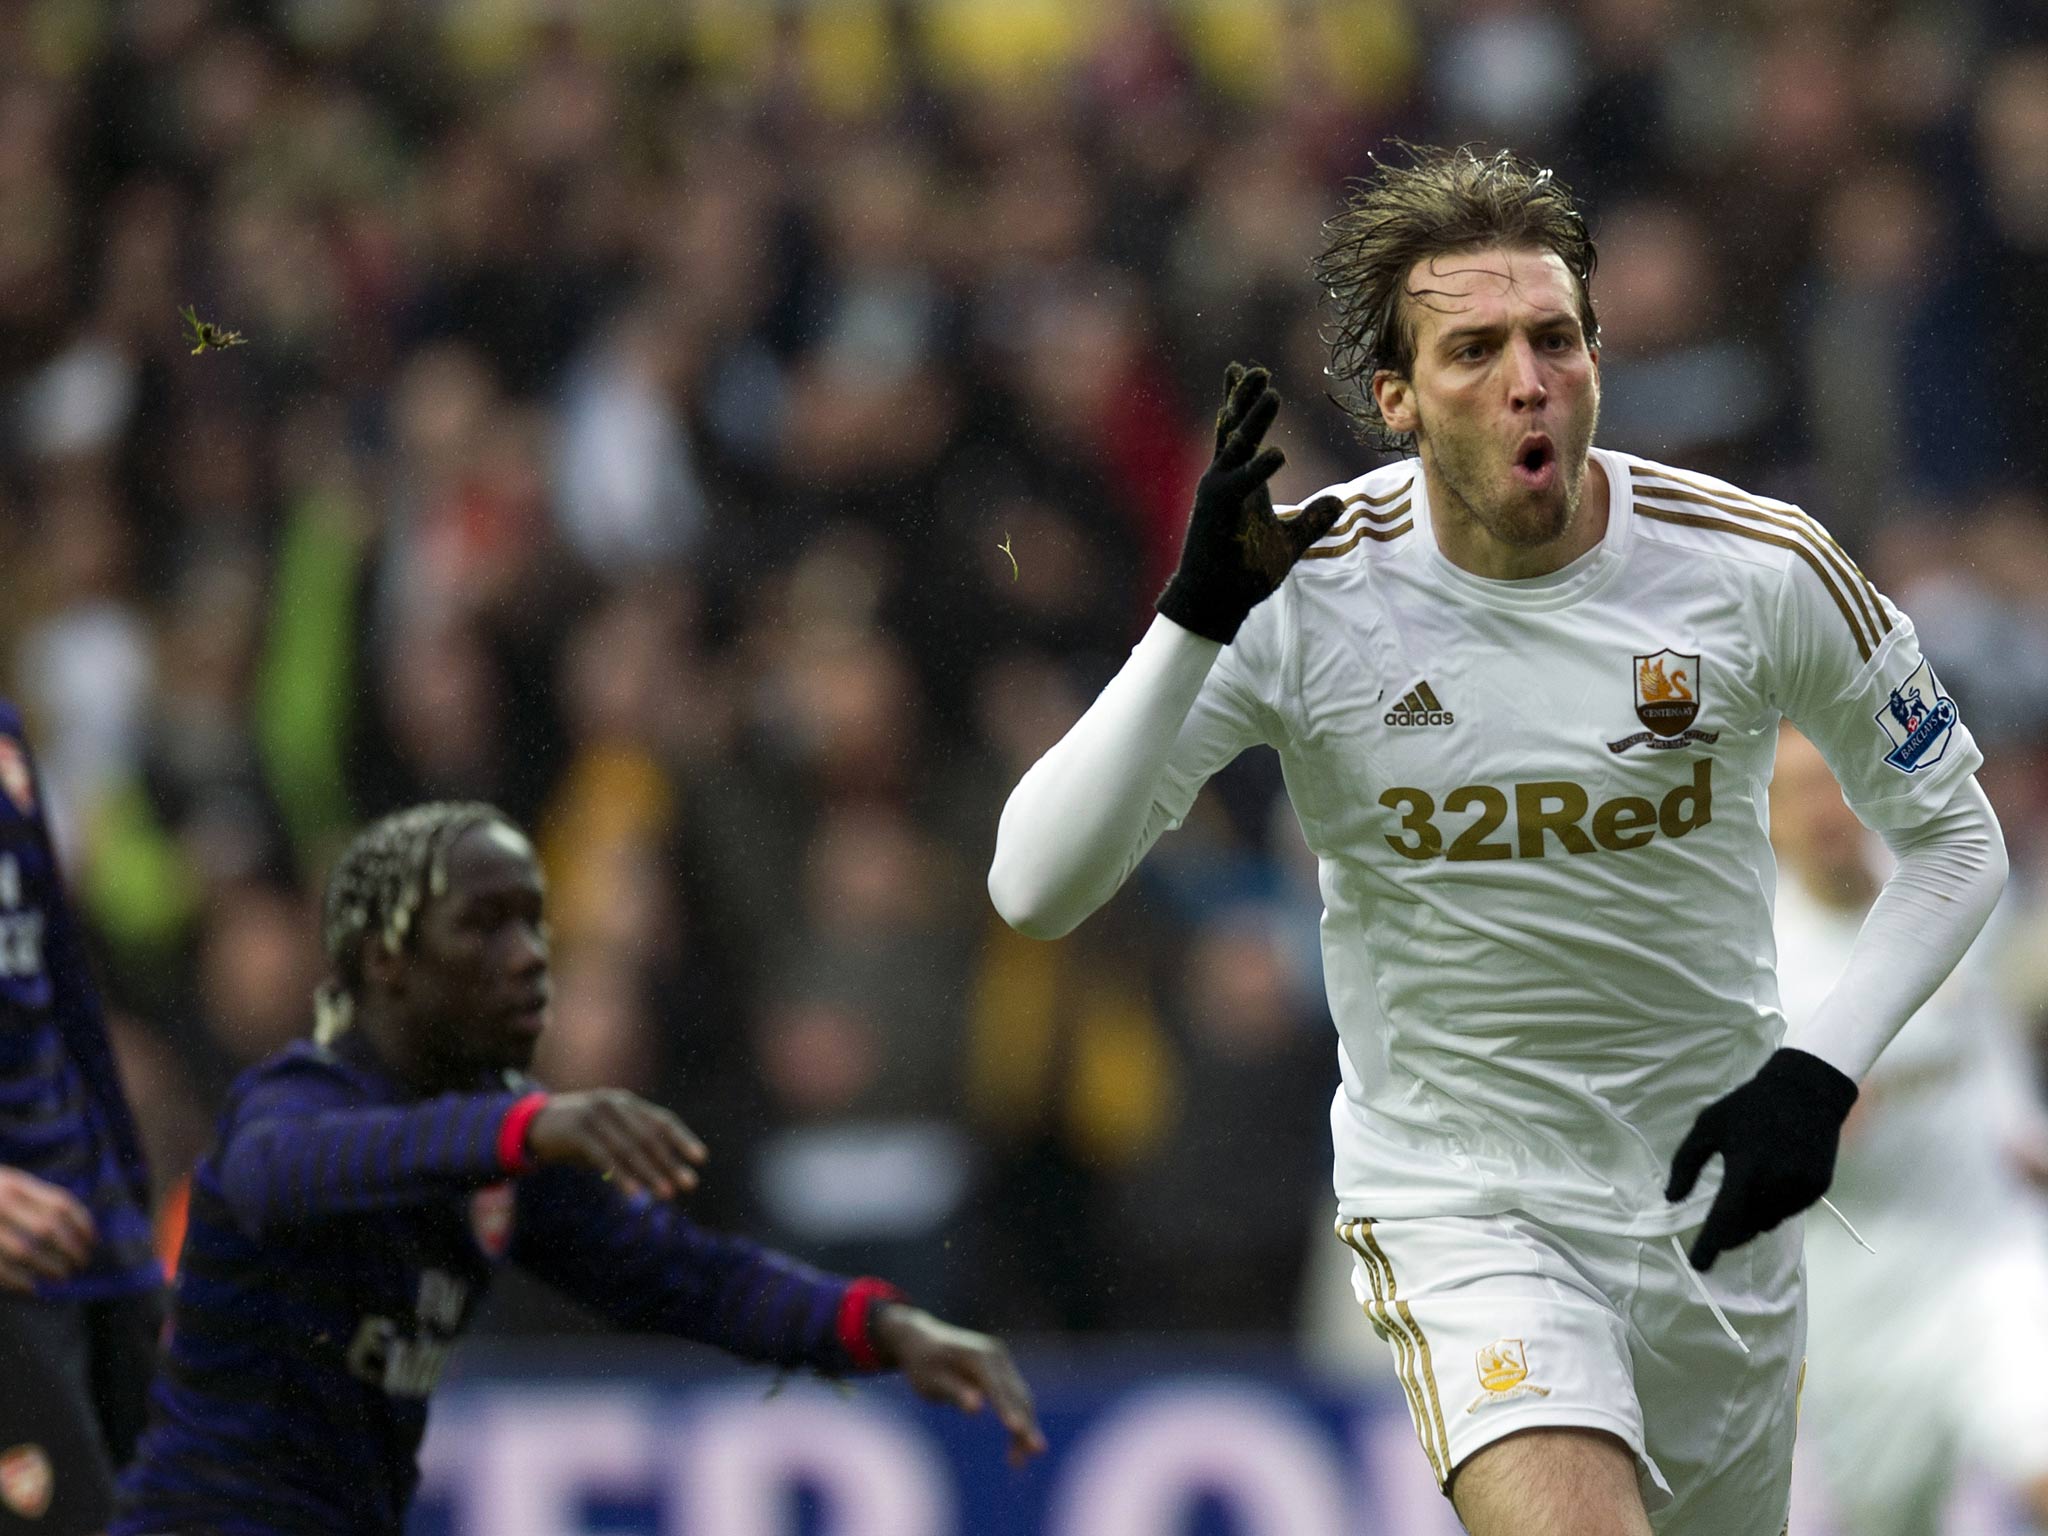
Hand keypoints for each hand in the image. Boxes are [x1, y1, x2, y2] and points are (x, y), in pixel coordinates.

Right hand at [0, 1166, 95, 1292]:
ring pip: (25, 1251)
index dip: (83, 1224)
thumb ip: (35, 1199)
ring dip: (49, 1268)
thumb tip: (77, 1227)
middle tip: (82, 1264)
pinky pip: (0, 1269)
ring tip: (63, 1277)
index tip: (93, 1241)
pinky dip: (19, 1282)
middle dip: (70, 1250)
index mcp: (15, 1184)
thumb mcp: (8, 1183)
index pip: (60, 1204)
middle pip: (47, 1229)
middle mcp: (1, 1202)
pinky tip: (33, 1289)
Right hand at [525, 1090, 707, 1199]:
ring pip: (630, 1149)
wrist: (535, 1126)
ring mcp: (596, 1115)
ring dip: (651, 1173)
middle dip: (670, 1162)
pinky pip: (606, 1158)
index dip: (682, 1139)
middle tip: (688, 1184)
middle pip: (649, 1137)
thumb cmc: (579, 1136)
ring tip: (667, 1193)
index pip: (661, 1120)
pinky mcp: (578, 1131)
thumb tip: (662, 1177)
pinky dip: (622, 1177)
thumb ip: (631, 1150)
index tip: (701, 1158)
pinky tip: (635, 1194)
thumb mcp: (607, 1138)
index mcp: (626, 1104)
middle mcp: (615, 1105)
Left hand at [871, 1303, 1046, 1465]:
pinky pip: (1015, 1400)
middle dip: (1026, 1423)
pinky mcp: (1003, 1374)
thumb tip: (977, 1408)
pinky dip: (1017, 1422)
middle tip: (1037, 1451)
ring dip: (1025, 1428)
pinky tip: (1015, 1449)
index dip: (1007, 1408)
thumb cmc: (923, 1365)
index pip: (997, 1387)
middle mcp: (996, 1356)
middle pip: (1017, 1394)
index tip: (1017, 1429)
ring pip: (1021, 1399)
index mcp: (978, 1355)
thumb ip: (954, 1392)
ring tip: (1020, 1462)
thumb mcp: (931, 1381)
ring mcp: (1002, 1364)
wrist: (922, 1342)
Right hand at [1155, 363, 1343, 643]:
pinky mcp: (1218, 513)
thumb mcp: (1289, 542)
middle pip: (1235, 428)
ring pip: (1235, 446)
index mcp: (1240, 483)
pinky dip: (1257, 469)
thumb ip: (1313, 520)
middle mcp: (1225, 480)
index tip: (1249, 373)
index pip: (1240, 433)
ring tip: (1270, 392)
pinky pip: (1239, 484)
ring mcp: (1218, 493)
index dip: (1243, 403)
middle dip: (1246, 398)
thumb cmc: (1245, 572)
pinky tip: (1276, 452)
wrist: (1216, 601)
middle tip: (1259, 369)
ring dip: (1252, 418)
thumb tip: (1338, 502)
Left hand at [1666, 1047, 1857, 1270]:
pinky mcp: (1818, 1189)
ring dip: (1751, 1219)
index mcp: (1746, 1171)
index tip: (1698, 1264)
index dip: (1709, 1246)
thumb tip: (1671, 1198)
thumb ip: (1686, 1164)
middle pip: (1746, 1229)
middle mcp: (1777, 1186)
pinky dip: (1773, 1207)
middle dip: (1728, 1234)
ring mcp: (1801, 1190)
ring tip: (1744, 1195)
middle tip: (1715, 1233)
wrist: (1807, 1091)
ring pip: (1768, 1222)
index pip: (1724, 1221)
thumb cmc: (1749, 1107)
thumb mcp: (1708, 1127)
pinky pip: (1789, 1211)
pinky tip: (1769, 1184)